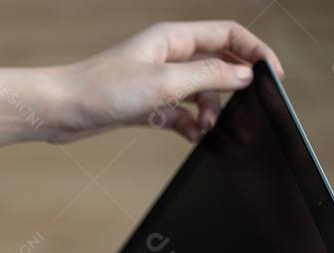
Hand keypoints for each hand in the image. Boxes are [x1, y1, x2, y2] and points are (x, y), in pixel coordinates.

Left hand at [47, 21, 284, 142]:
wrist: (60, 111)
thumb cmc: (102, 89)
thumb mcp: (164, 83)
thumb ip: (208, 77)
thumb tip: (242, 75)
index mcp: (173, 38)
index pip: (228, 34)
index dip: (255, 51)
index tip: (272, 75)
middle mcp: (167, 55)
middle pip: (217, 63)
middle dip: (232, 87)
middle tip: (245, 108)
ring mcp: (156, 80)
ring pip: (199, 92)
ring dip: (209, 110)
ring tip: (207, 128)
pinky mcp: (145, 104)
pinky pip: (179, 113)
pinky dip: (189, 124)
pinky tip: (193, 137)